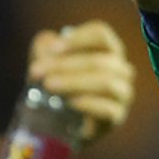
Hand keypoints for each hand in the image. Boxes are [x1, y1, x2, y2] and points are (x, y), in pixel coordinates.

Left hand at [27, 22, 134, 145]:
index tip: (53, 49)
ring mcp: (122, 93)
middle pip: (101, 59)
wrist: (59, 124)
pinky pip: (109, 108)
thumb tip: (48, 40)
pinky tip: (71, 103)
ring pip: (107, 82)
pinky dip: (90, 104)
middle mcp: (120, 68)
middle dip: (65, 64)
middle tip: (35, 71)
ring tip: (48, 85)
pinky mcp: (117, 116)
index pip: (102, 34)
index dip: (78, 39)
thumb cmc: (57, 87)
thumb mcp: (47, 65)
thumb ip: (45, 49)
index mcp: (107, 50)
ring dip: (74, 82)